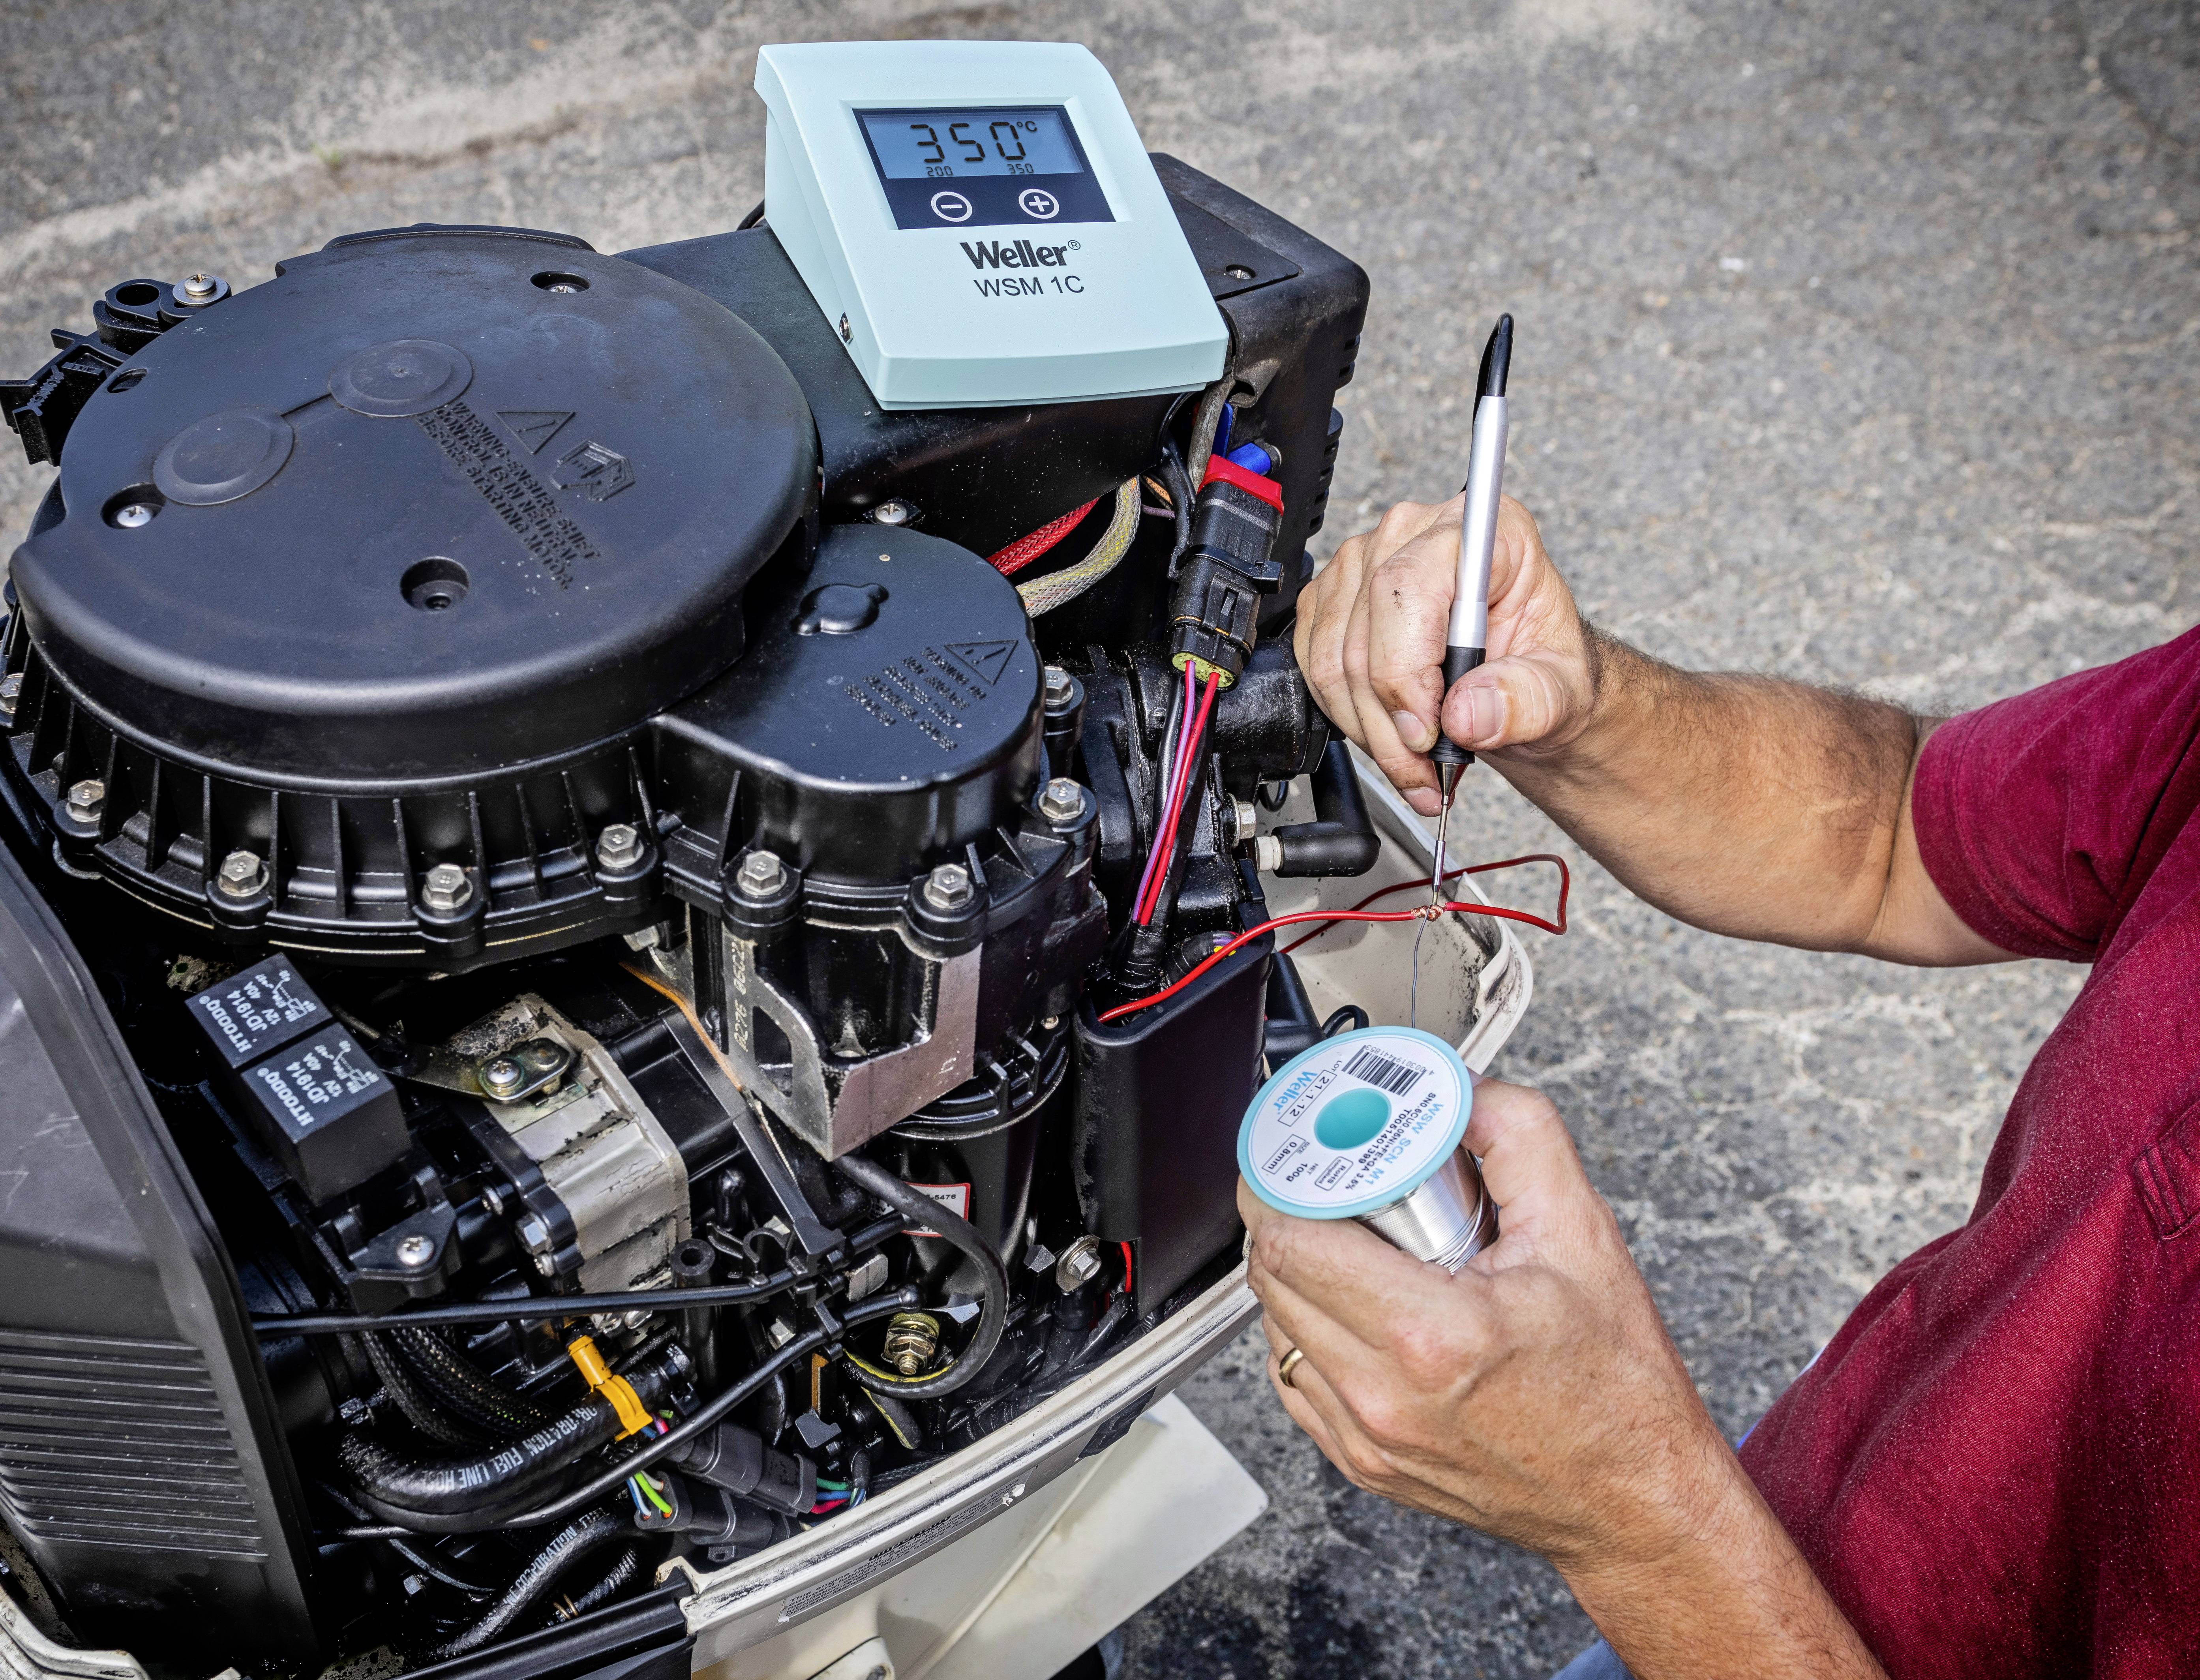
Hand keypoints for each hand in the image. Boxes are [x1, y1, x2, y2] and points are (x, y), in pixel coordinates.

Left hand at [1239, 1077, 1729, 1574]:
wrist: (1636, 1498)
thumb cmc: (1617, 1383)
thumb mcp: (1581, 1230)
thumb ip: (1516, 1134)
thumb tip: (1456, 1091)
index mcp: (1430, 1336)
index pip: (1292, 1241)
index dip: (1284, 1183)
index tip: (1305, 1154)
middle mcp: (1382, 1396)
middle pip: (1271, 1276)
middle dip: (1293, 1216)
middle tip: (1336, 1191)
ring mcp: (1364, 1439)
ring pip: (1275, 1326)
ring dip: (1300, 1275)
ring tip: (1362, 1251)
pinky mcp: (1360, 1463)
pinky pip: (1295, 1377)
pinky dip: (1312, 1332)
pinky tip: (1364, 1310)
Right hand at [1293, 495, 1598, 814]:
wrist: (1527, 678)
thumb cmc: (1545, 668)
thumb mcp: (1563, 691)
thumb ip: (1525, 700)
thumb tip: (1466, 714)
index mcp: (1483, 534)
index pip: (1405, 590)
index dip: (1405, 672)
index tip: (1430, 732)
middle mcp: (1415, 535)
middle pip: (1364, 634)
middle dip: (1389, 723)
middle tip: (1426, 768)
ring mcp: (1365, 562)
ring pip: (1333, 660)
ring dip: (1367, 730)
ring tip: (1412, 765)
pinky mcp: (1335, 597)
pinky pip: (1314, 666)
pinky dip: (1346, 717)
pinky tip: (1387, 739)